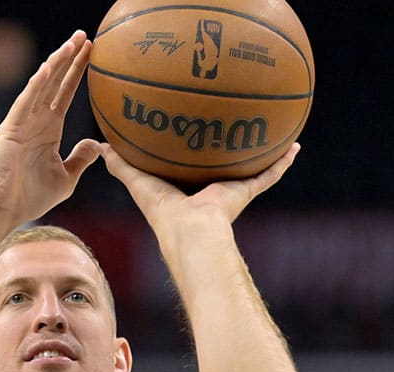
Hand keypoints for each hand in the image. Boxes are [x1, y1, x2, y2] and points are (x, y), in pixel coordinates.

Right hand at [0, 30, 101, 224]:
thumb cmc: (27, 198)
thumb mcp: (64, 179)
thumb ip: (80, 160)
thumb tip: (97, 144)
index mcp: (48, 130)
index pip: (65, 94)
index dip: (78, 73)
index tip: (92, 53)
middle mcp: (35, 121)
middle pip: (55, 82)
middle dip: (70, 59)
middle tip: (85, 36)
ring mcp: (22, 123)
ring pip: (41, 87)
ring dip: (57, 64)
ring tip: (72, 43)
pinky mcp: (10, 130)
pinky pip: (25, 103)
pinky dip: (35, 86)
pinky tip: (48, 69)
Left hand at [98, 142, 300, 245]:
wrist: (191, 230)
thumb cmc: (162, 211)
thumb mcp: (138, 181)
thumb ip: (121, 165)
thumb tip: (100, 145)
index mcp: (186, 186)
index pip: (189, 162)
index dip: (191, 147)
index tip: (195, 128)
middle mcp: (211, 187)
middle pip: (222, 161)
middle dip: (228, 145)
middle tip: (236, 119)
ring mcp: (231, 189)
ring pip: (250, 166)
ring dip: (262, 150)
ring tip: (273, 127)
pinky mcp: (245, 192)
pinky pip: (269, 174)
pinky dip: (282, 162)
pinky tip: (294, 145)